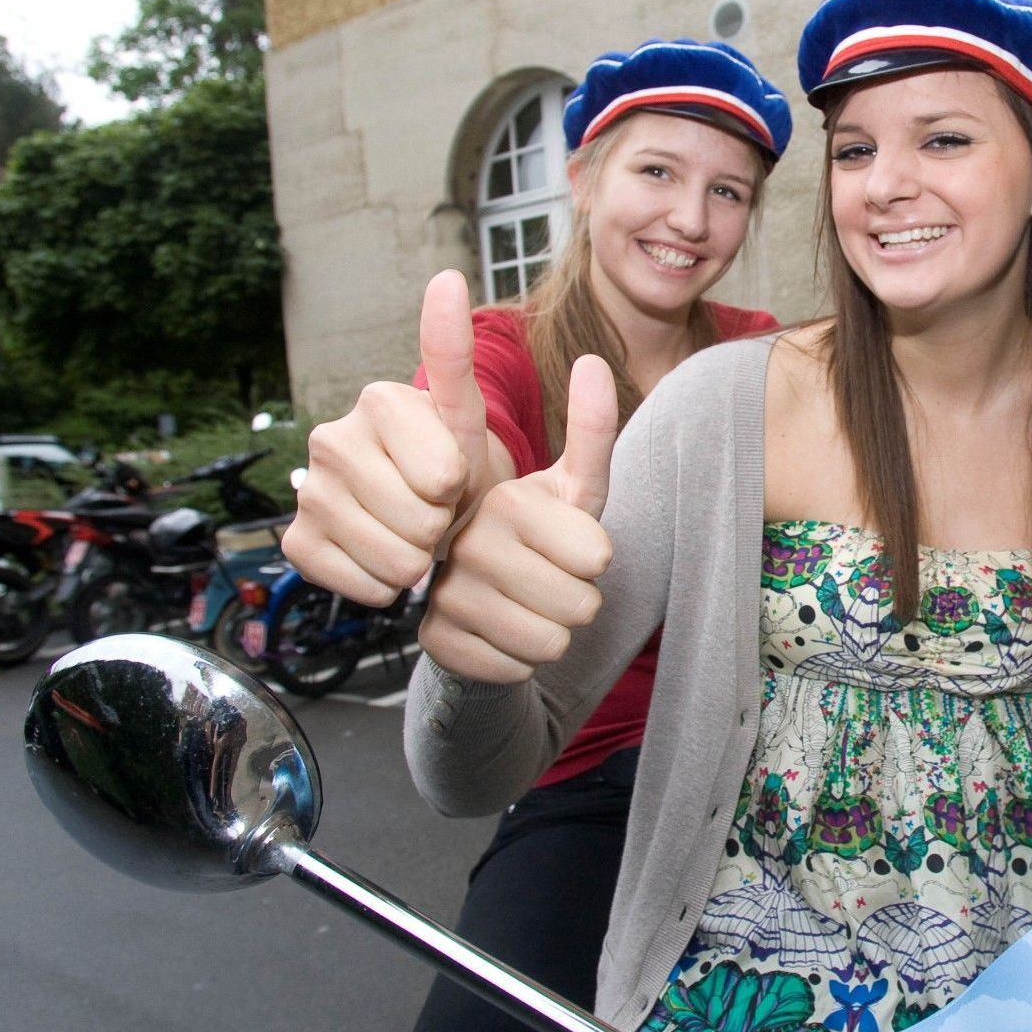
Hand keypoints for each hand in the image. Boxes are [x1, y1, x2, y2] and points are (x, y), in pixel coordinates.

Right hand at [282, 270, 503, 604]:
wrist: (426, 518)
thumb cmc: (454, 469)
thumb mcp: (472, 420)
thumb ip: (460, 356)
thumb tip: (448, 277)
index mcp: (380, 401)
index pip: (445, 475)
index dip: (461, 487)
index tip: (453, 476)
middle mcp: (332, 438)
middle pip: (420, 520)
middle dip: (441, 525)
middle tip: (434, 510)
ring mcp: (308, 490)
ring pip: (395, 558)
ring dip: (417, 558)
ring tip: (412, 533)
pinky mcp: (296, 541)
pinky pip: (361, 583)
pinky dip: (384, 584)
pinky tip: (383, 557)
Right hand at [416, 354, 619, 683]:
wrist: (474, 587)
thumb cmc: (530, 529)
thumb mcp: (567, 485)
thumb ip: (590, 430)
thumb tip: (593, 361)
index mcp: (500, 493)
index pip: (597, 556)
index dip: (594, 559)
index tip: (561, 542)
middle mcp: (461, 537)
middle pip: (579, 604)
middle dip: (576, 598)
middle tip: (543, 576)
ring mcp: (440, 591)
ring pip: (550, 643)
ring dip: (550, 632)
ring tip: (522, 602)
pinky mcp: (433, 641)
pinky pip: (515, 669)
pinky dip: (516, 661)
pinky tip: (495, 631)